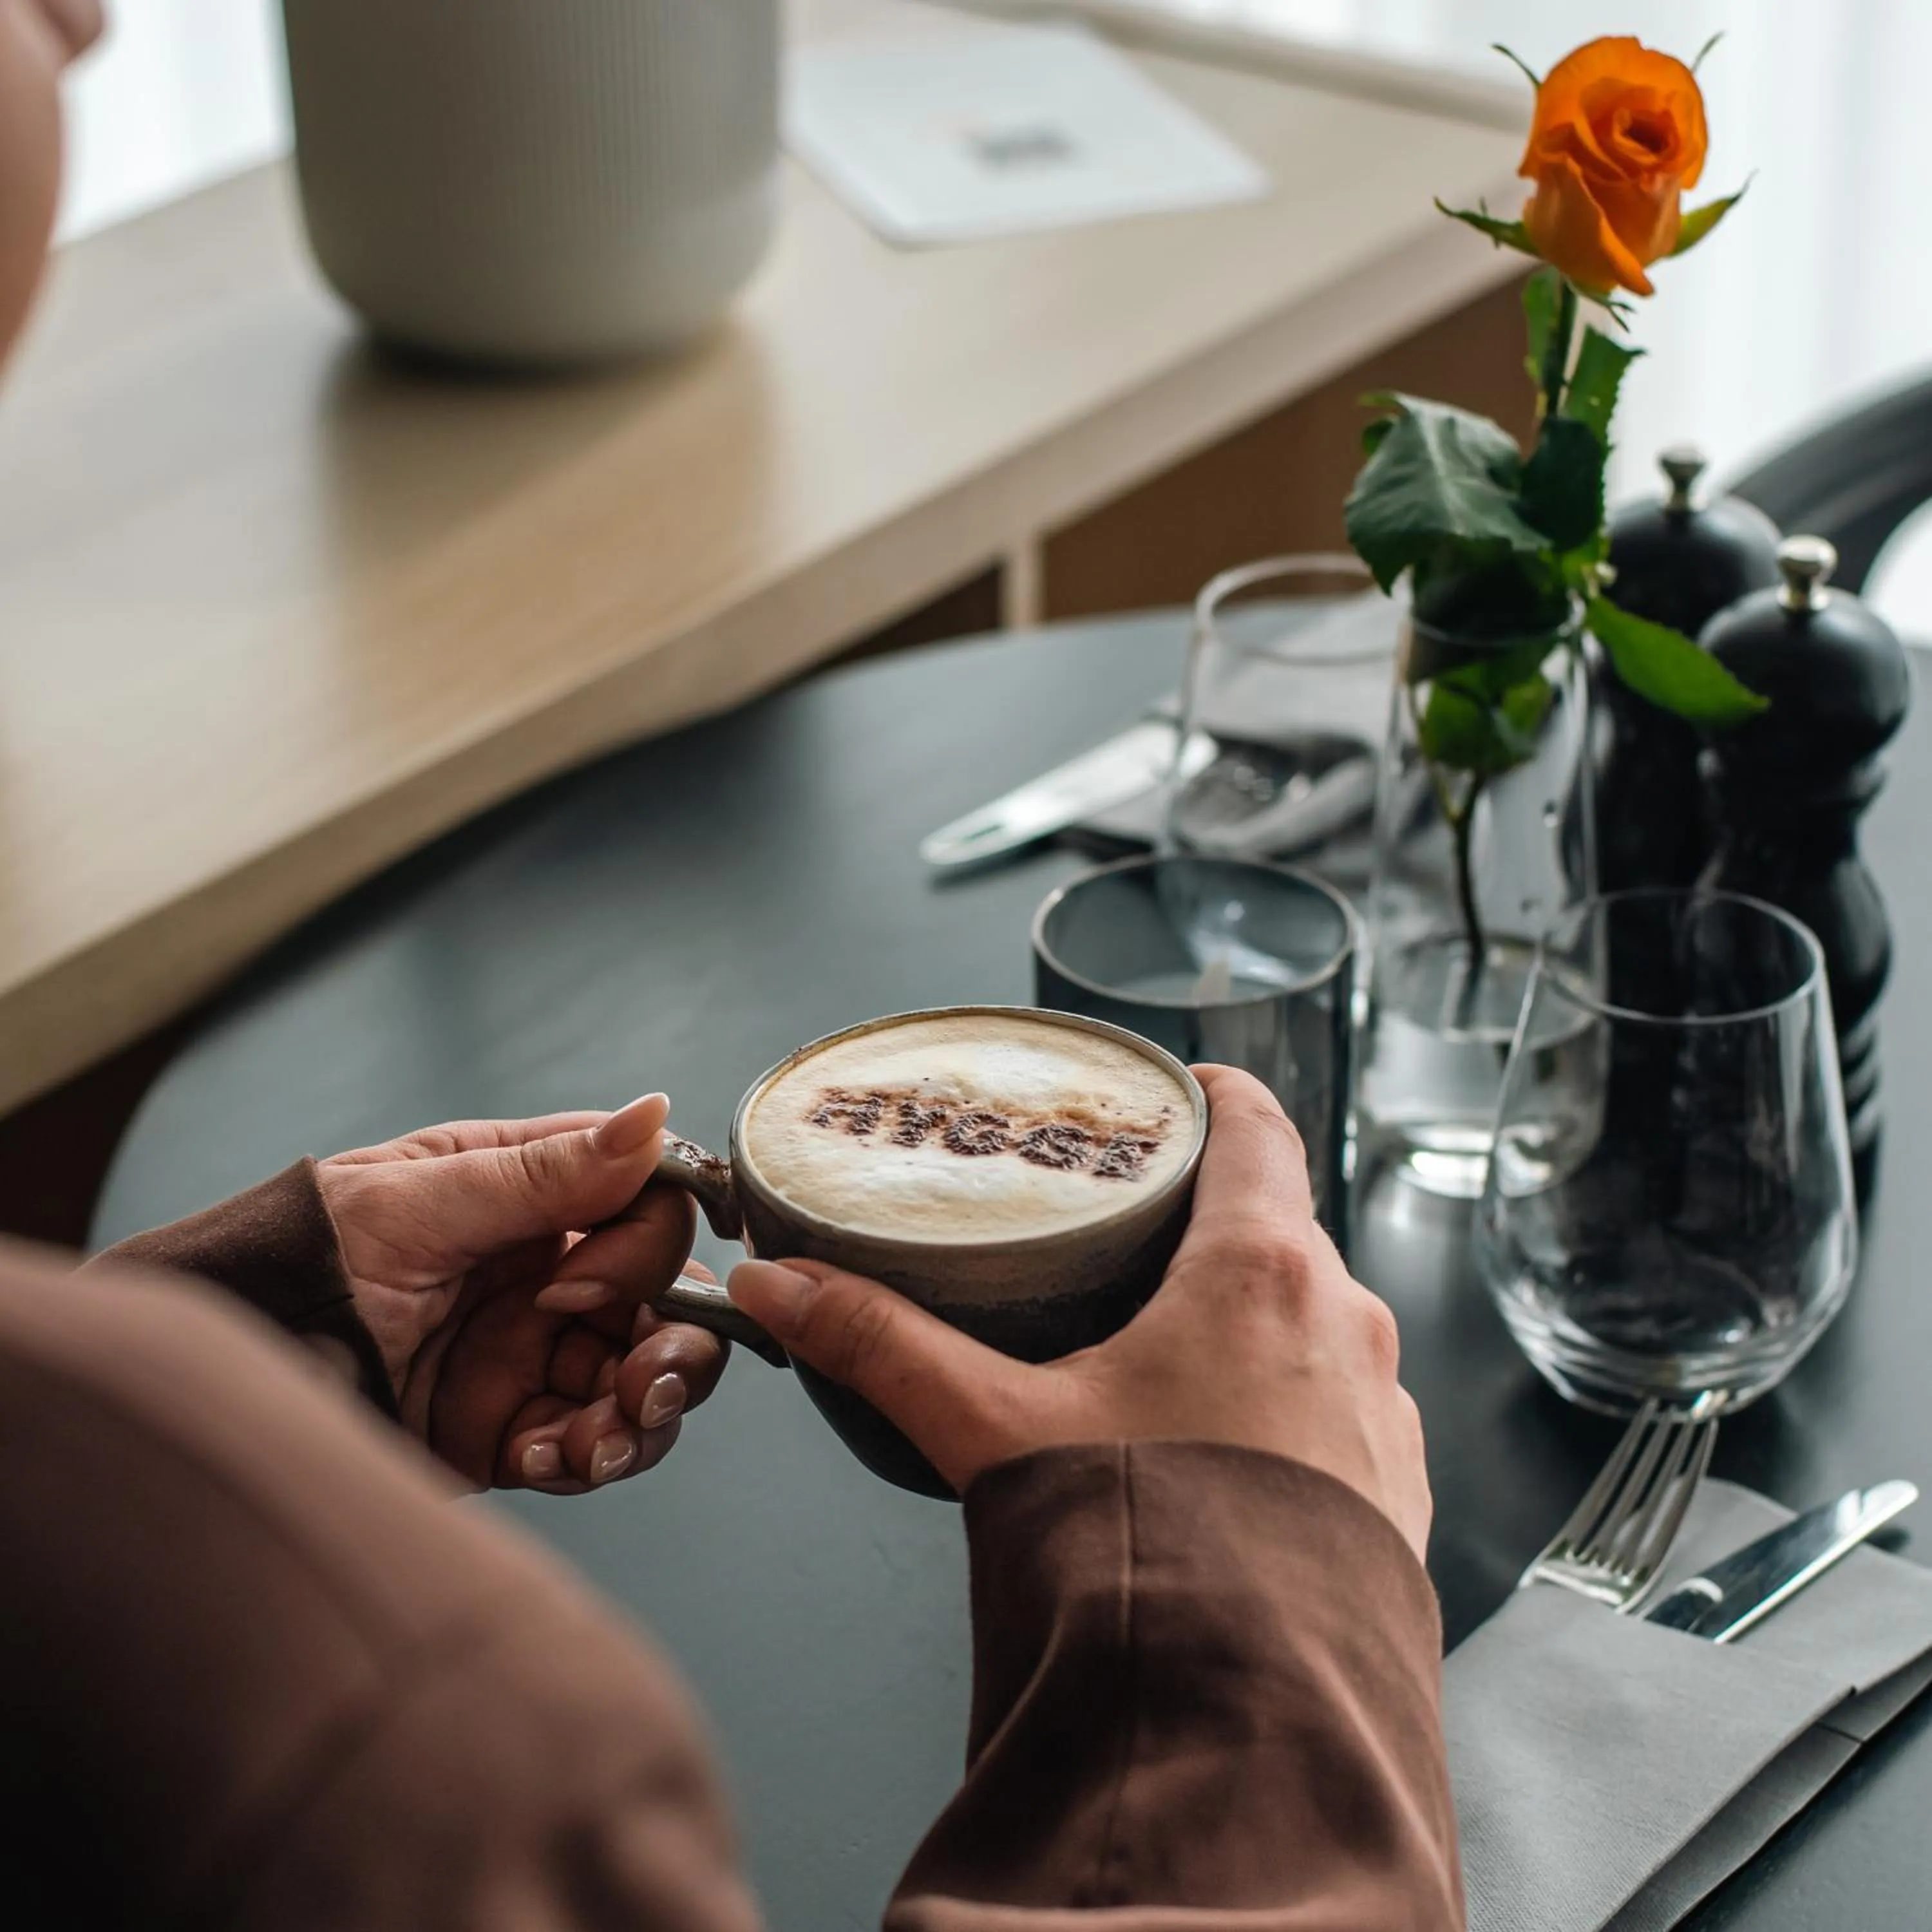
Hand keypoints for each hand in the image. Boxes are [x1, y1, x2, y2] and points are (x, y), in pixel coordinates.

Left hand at [316, 1096, 727, 1494]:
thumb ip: (544, 1173)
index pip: (647, 1209)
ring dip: (643, 1418)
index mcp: (535, 1197)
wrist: (228, 1371)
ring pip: (643, 1385)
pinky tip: (537, 1460)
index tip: (575, 1285)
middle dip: (677, 1350)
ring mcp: (532, 1358)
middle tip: (644, 1387)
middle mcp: (549, 1276)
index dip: (643, 1250)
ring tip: (598, 1446)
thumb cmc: (307, 1256)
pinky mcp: (507, 1432)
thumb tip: (656, 1114)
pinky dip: (582, 1461)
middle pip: (667, 1306)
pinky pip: (585, 1451)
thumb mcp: (421, 1203)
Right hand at [728, 1066, 1429, 1557]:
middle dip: (1206, 1214)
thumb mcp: (997, 1431)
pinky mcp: (1399, 1488)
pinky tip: (1222, 1441)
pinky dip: (1288, 1394)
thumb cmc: (1143, 1554)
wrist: (1248, 1723)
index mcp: (1261, 1271)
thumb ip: (885, 1346)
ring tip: (1165, 1339)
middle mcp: (1346, 1322)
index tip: (1162, 1096)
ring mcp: (1383, 1409)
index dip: (1205, 1094)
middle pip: (1277, 1220)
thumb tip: (779, 1287)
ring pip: (1314, 1313)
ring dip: (1251, 1311)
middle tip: (1126, 1224)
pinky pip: (1342, 1401)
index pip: (1257, 1121)